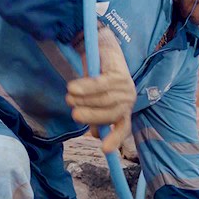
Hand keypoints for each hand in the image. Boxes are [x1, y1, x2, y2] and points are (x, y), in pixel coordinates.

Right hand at [67, 26, 134, 152]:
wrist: (102, 49)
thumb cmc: (97, 79)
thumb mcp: (96, 101)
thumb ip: (96, 115)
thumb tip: (94, 133)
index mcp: (125, 110)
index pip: (124, 128)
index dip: (115, 139)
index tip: (104, 149)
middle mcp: (129, 100)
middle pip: (109, 115)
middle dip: (89, 116)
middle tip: (74, 113)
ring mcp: (126, 86)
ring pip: (102, 99)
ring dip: (82, 100)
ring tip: (69, 96)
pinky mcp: (118, 73)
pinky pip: (99, 84)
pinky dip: (85, 87)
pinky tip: (72, 87)